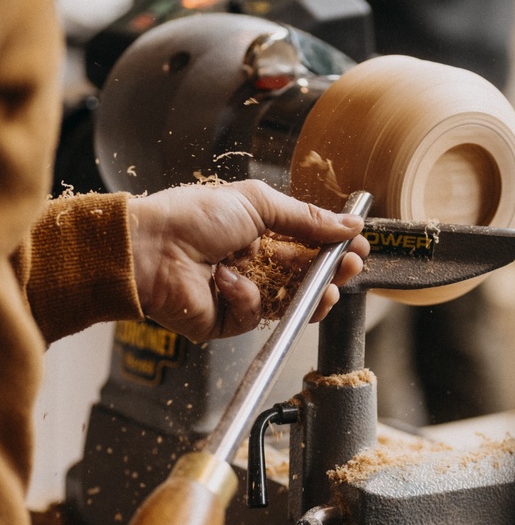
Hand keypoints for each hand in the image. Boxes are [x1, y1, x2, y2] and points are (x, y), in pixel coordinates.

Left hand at [127, 181, 368, 342]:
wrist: (148, 249)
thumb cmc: (193, 217)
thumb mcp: (257, 203)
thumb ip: (306, 216)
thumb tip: (348, 223)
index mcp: (255, 231)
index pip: (304, 243)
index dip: (331, 246)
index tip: (356, 246)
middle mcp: (249, 262)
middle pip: (301, 276)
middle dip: (329, 273)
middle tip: (349, 268)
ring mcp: (237, 293)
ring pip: (286, 303)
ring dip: (308, 296)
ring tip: (325, 290)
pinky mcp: (222, 321)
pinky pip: (251, 315)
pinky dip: (245, 297)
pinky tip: (227, 280)